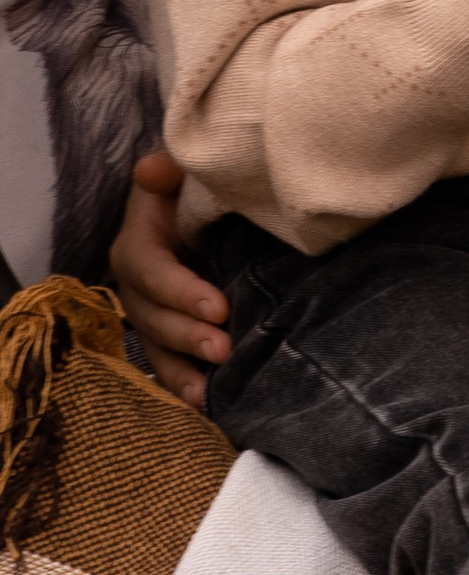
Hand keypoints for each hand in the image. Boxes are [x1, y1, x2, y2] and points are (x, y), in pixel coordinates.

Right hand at [112, 147, 231, 406]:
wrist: (212, 210)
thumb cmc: (198, 188)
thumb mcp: (186, 171)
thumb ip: (171, 169)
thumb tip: (150, 171)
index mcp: (138, 243)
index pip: (149, 270)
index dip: (179, 290)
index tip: (219, 308)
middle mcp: (137, 284)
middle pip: (151, 315)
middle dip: (186, 335)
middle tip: (225, 348)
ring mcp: (152, 313)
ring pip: (157, 346)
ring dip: (182, 371)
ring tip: (208, 392)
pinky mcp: (171, 333)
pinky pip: (171, 363)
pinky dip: (185, 384)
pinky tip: (206, 404)